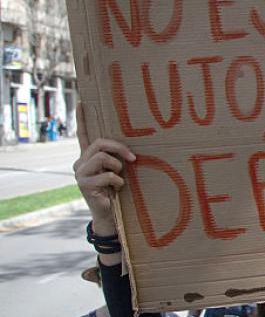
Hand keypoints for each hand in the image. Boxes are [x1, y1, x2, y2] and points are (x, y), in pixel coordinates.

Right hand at [73, 107, 134, 234]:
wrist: (109, 214)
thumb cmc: (117, 190)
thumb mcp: (118, 171)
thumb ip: (118, 158)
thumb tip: (133, 150)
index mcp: (88, 157)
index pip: (83, 135)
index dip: (82, 119)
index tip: (82, 102)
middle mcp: (80, 162)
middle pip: (99, 143)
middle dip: (119, 148)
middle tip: (133, 158)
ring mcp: (80, 173)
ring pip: (101, 157)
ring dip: (117, 167)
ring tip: (120, 177)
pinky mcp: (84, 184)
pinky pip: (106, 175)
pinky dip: (117, 181)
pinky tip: (117, 188)